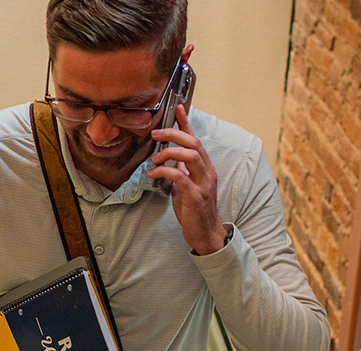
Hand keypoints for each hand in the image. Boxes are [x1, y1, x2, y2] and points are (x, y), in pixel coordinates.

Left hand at [146, 105, 227, 254]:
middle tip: (155, 133)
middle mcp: (207, 172)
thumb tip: (164, 159)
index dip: (186, 123)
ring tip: (154, 159)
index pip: (196, 139)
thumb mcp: (185, 185)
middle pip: (194, 143)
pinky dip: (164, 171)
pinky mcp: (196, 196)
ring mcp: (203, 184)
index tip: (177, 107)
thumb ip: (179, 170)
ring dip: (168, 153)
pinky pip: (180, 176)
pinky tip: (153, 174)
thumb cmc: (194, 209)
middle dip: (173, 134)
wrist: (205, 233)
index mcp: (205, 167)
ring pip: (190, 156)